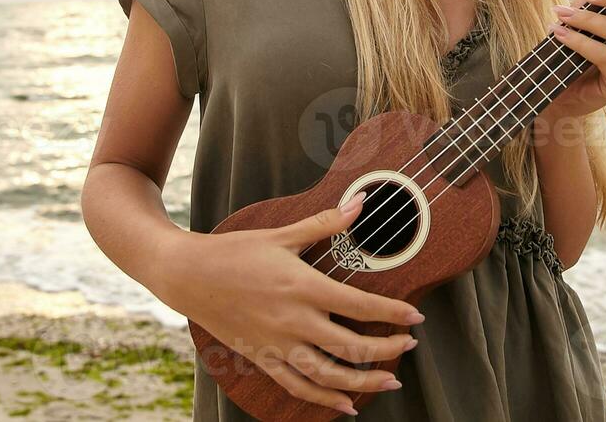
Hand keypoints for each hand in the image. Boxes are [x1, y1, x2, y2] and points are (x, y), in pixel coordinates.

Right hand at [162, 193, 422, 416]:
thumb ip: (324, 223)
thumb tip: (360, 203)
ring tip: (389, 381)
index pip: (359, 305)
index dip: (393, 313)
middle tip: (409, 346)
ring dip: (362, 382)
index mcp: (302, 286)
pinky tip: (345, 405)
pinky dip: (324, 400)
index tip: (416, 317)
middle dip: (386, 350)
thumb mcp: (281, 234)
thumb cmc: (236, 251)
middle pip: (350, 346)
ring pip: (328, 375)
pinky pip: (297, 386)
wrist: (189, 275)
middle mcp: (293, 320)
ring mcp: (277, 344)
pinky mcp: (263, 358)